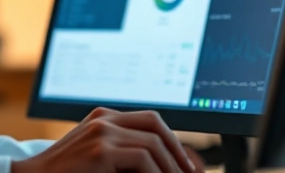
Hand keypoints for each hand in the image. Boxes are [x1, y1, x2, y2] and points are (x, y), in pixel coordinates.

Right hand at [12, 107, 202, 172]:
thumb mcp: (98, 158)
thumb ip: (123, 154)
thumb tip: (162, 164)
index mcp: (103, 117)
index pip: (149, 120)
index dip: (173, 140)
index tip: (186, 163)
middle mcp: (103, 119)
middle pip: (155, 124)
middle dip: (178, 151)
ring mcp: (101, 132)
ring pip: (153, 142)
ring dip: (171, 167)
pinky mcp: (100, 150)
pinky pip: (143, 158)